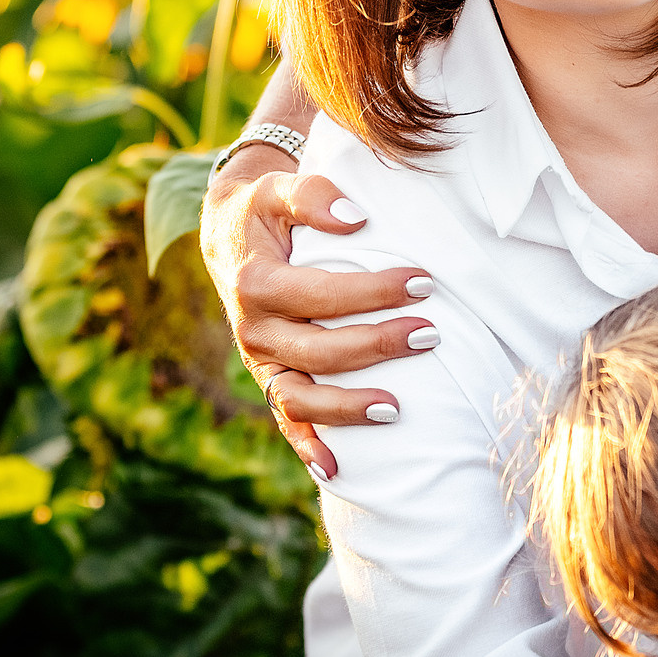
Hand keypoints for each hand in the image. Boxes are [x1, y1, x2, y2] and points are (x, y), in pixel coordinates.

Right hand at [201, 147, 435, 479]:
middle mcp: (253, 329)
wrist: (228, 231)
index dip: (373, 291)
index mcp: (256, 283)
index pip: (321, 294)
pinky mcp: (268, 378)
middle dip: (376, 346)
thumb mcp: (279, 187)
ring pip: (299, 397)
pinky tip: (336, 470)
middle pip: (317, 349)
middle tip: (429, 335)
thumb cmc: (264, 208)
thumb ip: (314, 195)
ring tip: (396, 409)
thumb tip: (356, 218)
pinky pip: (285, 420)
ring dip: (346, 408)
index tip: (424, 281)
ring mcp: (259, 360)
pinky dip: (306, 447)